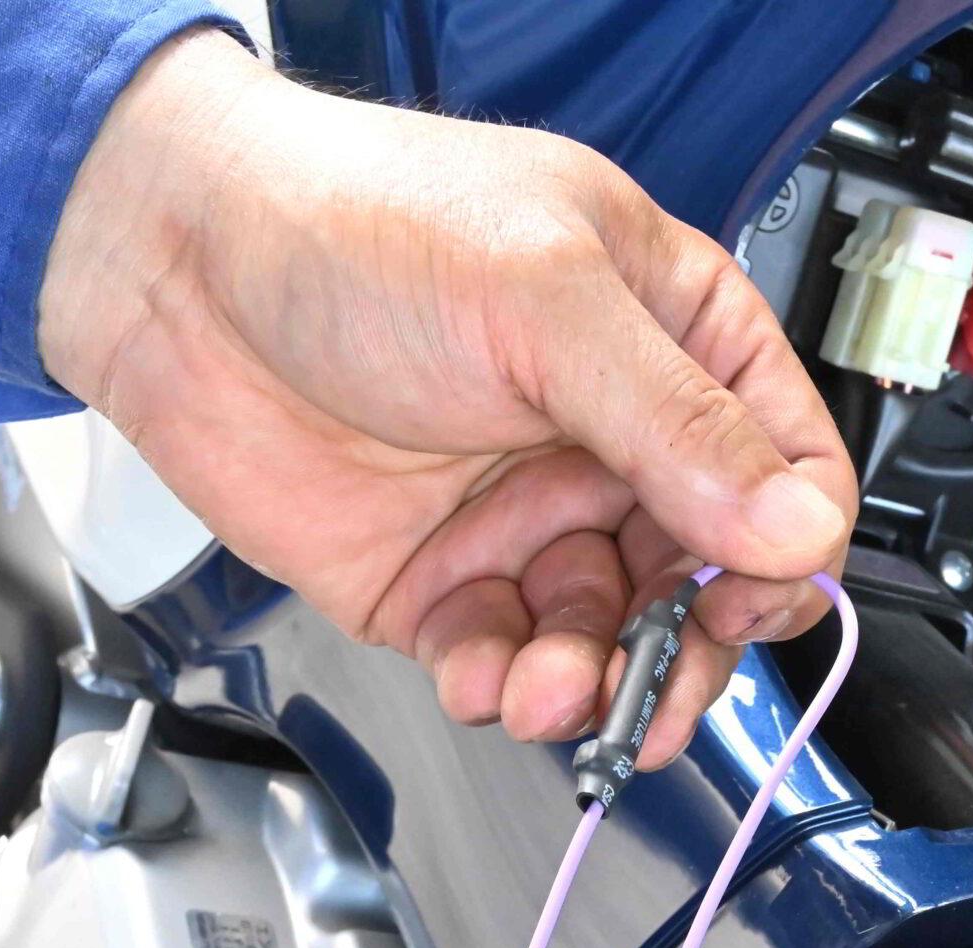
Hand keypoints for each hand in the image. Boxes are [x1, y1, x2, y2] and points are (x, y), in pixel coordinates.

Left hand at [39, 34, 854, 765]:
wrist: (180, 273)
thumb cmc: (354, 227)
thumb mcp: (547, 302)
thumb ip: (677, 423)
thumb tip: (792, 526)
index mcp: (669, 342)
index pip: (785, 471)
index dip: (783, 552)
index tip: (747, 600)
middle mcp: (607, 441)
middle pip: (702, 586)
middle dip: (684, 654)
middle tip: (657, 695)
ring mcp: (524, 518)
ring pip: (605, 643)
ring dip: (587, 685)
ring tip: (548, 687)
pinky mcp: (443, 587)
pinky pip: (502, 665)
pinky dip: (497, 686)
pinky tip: (476, 669)